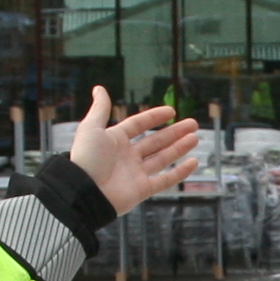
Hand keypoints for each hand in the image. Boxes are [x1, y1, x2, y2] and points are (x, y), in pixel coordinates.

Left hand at [67, 85, 206, 213]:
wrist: (84, 192)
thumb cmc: (86, 158)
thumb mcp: (91, 128)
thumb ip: (100, 109)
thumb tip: (99, 88)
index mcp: (115, 140)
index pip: (138, 125)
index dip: (154, 117)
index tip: (171, 111)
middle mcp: (127, 156)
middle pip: (155, 141)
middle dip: (174, 132)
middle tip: (192, 124)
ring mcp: (135, 173)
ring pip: (162, 158)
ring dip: (179, 148)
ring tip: (195, 137)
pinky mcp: (142, 190)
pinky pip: (165, 180)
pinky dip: (180, 172)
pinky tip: (193, 162)